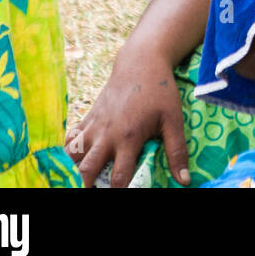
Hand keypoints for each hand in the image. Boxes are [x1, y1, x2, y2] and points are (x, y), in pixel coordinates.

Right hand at [66, 46, 189, 187]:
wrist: (140, 62)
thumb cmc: (160, 91)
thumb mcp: (173, 120)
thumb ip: (177, 151)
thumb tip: (183, 181)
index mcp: (129, 138)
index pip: (119, 176)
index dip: (121, 191)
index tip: (125, 193)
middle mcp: (107, 134)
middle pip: (88, 170)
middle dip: (91, 184)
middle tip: (101, 187)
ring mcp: (94, 125)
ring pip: (74, 154)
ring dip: (80, 166)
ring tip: (92, 173)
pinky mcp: (88, 116)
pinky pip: (71, 138)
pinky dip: (72, 149)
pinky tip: (83, 154)